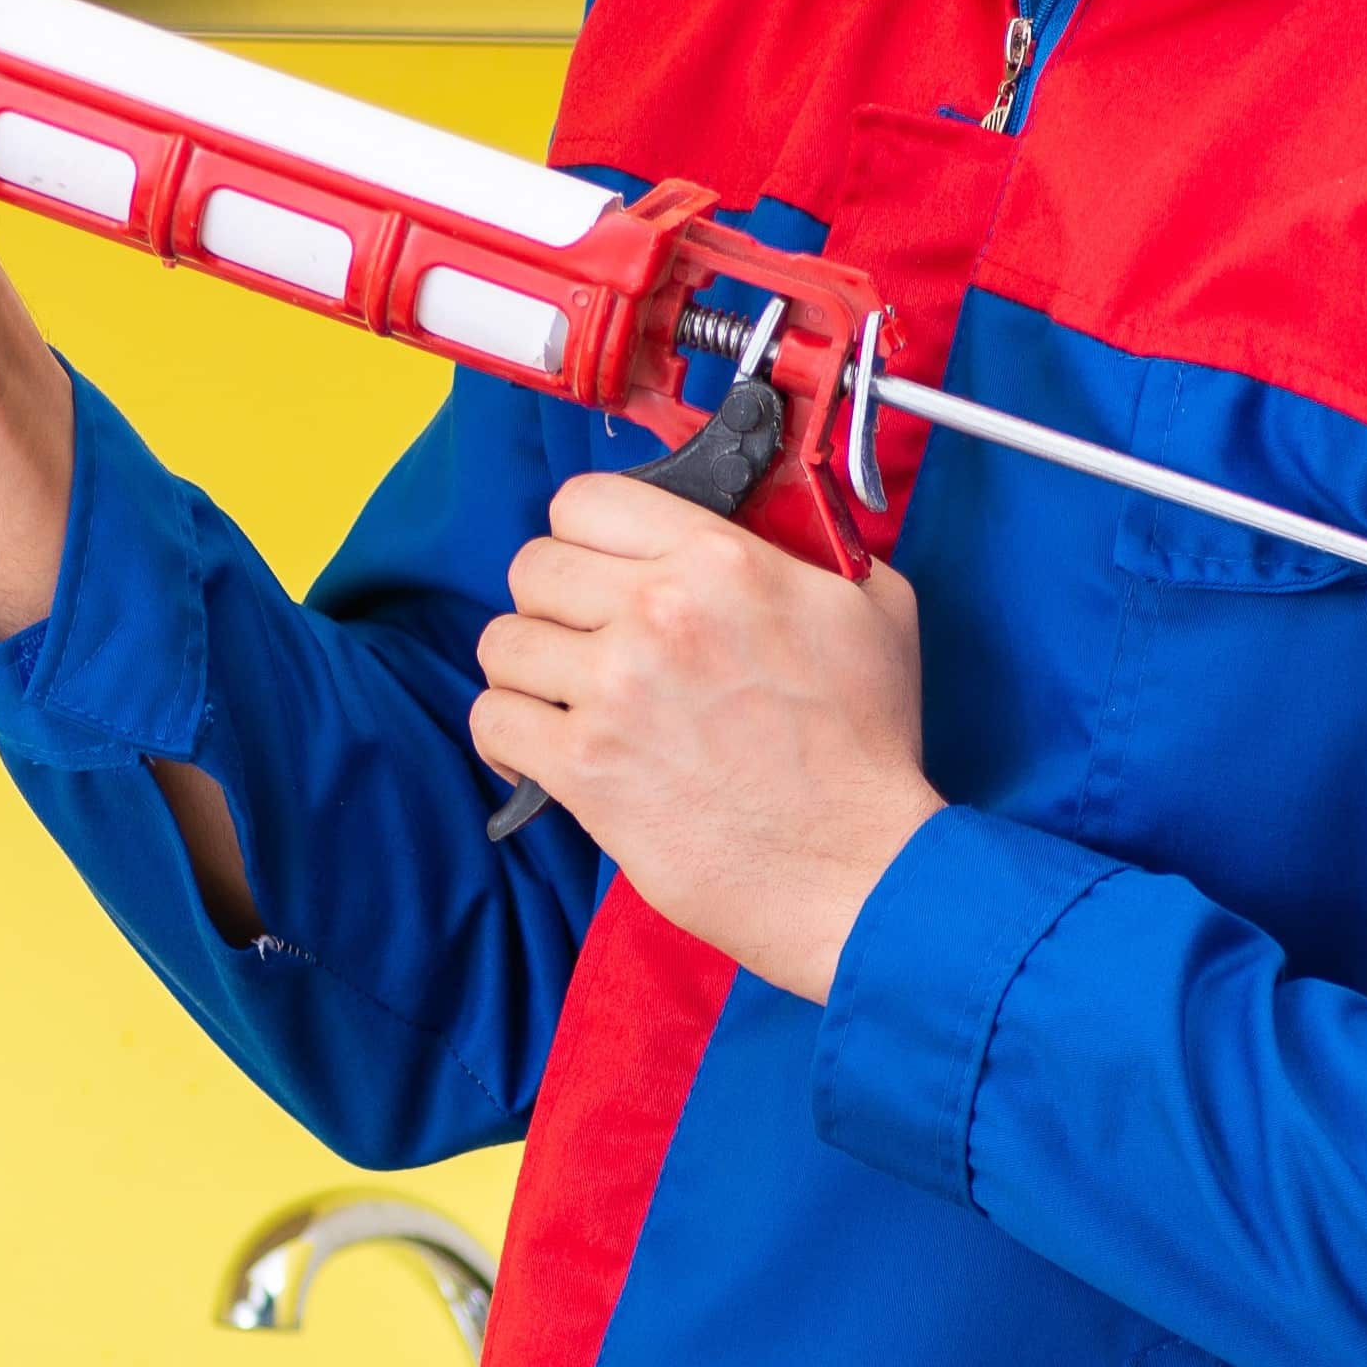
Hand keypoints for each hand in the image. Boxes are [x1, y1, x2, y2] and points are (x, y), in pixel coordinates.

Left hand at [472, 479, 941, 1000]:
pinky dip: (507, 737)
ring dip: (528, 668)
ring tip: (564, 695)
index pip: (585, 500)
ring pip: (502, 642)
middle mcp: (656, 612)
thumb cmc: (869, 744)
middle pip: (532, 566)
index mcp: (720, 559)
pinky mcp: (583, 769)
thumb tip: (764, 512)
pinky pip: (492, 721)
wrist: (857, 866)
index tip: (602, 566)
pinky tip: (542, 749)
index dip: (586, 533)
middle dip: (553, 600)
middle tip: (587, 637)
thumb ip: (807, 544)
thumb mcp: (873, 606)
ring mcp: (612, 691)